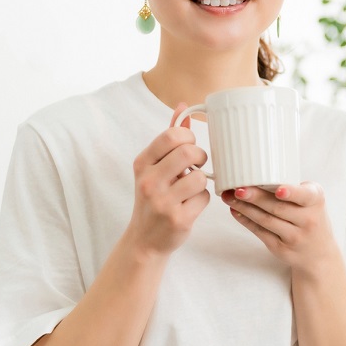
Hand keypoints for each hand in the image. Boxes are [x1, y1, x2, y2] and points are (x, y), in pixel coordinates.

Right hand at [125, 104, 209, 256]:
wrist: (144, 240)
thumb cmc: (153, 198)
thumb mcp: (153, 168)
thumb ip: (168, 139)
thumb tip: (182, 106)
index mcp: (142, 164)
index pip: (171, 136)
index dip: (188, 137)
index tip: (188, 146)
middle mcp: (149, 182)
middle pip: (188, 153)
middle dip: (200, 157)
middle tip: (197, 165)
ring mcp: (163, 202)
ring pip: (200, 177)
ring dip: (201, 182)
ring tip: (190, 188)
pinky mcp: (178, 219)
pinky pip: (204, 198)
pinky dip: (201, 200)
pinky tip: (190, 205)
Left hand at [221, 182, 338, 270]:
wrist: (319, 253)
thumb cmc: (310, 217)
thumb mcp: (311, 201)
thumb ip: (292, 189)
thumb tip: (256, 174)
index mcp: (315, 201)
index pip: (304, 196)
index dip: (291, 193)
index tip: (279, 190)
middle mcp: (308, 220)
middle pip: (278, 208)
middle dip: (255, 198)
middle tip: (238, 189)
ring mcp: (294, 237)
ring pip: (266, 220)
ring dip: (245, 208)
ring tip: (229, 197)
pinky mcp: (281, 248)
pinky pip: (260, 232)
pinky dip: (246, 220)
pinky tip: (235, 210)